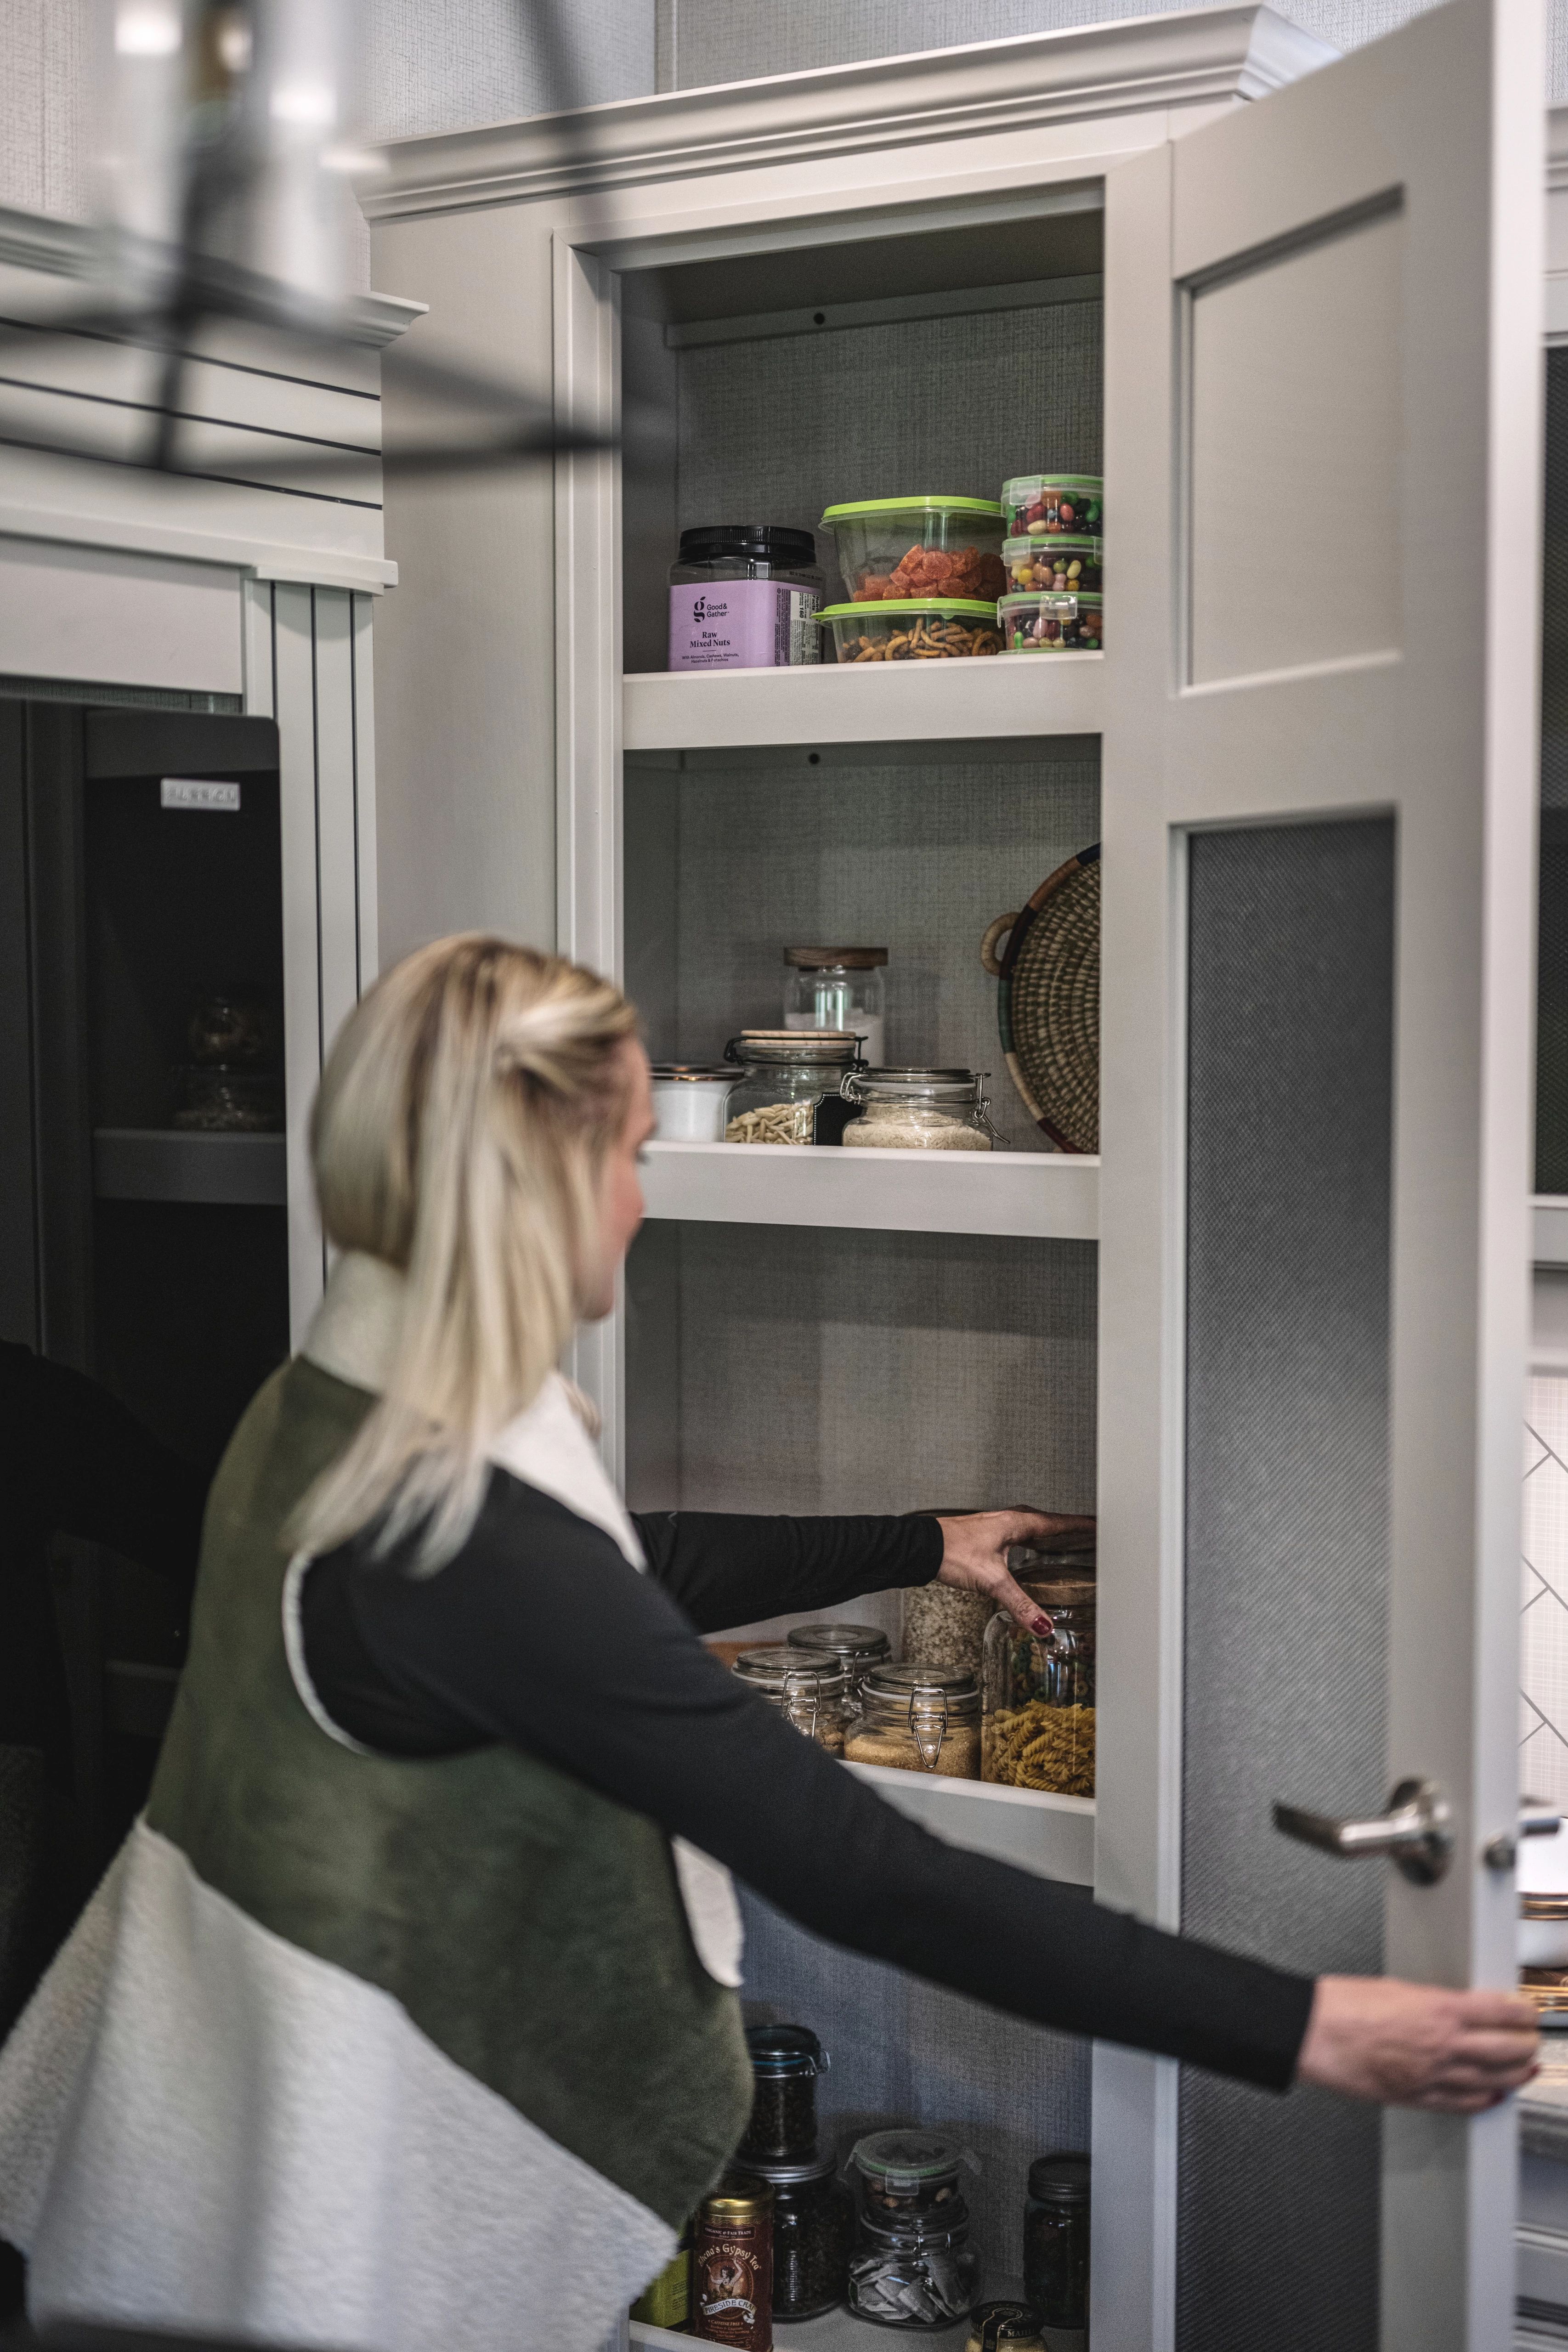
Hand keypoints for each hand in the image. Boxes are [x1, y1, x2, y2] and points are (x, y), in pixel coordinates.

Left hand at [934, 1508, 1096, 1637]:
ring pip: (1034, 1531)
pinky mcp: (988, 1538)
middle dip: (1072, 1531)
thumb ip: (1019, 1604)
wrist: (922, 1548)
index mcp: (1018, 1523)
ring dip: (1052, 1538)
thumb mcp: (992, 1580)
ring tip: (1069, 1547)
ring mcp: (998, 1528)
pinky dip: (1034, 1545)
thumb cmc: (951, 1551)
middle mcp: (1010, 1521)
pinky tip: (1031, 1557)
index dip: (1083, 1526)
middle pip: (1050, 1525)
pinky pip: (1021, 1538)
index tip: (1103, 1526)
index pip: (1060, 1523)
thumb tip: (1043, 1625)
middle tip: (1093, 1537)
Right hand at [1296, 1975, 1539, 2111]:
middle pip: (1506, 2049)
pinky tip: (1494, 2097)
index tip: (1528, 2013)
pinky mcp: (1416, 2096)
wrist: (1312, 2032)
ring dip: (1515, 2075)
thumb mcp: (1395, 1987)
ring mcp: (1432, 2075)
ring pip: (1492, 2080)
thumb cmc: (1342, 2006)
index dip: (1522, 2014)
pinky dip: (1484, 2101)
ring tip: (1526, 2069)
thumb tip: (1451, 2010)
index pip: (1500, 2013)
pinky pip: (1462, 2104)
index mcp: (1438, 2009)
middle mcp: (1442, 2045)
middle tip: (1532, 2040)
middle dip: (1526, 2045)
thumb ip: (1430, 2001)